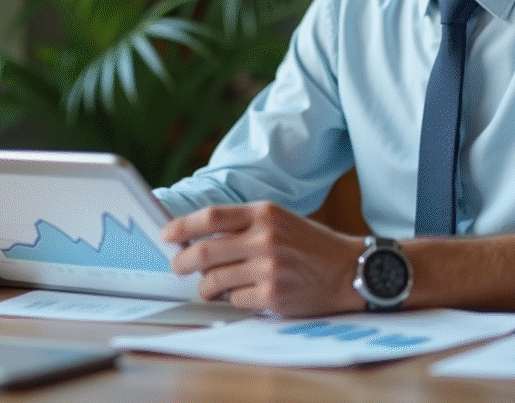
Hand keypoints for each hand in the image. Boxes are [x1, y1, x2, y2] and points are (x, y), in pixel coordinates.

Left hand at [161, 201, 363, 317]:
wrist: (348, 269)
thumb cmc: (310, 245)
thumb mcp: (280, 220)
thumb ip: (244, 225)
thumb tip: (197, 237)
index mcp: (265, 213)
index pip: (211, 216)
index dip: (182, 226)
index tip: (166, 235)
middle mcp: (265, 238)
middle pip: (203, 251)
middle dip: (182, 262)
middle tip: (178, 267)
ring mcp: (268, 269)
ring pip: (213, 281)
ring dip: (206, 287)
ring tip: (212, 287)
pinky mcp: (273, 296)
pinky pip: (235, 300)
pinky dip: (235, 299)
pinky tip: (249, 293)